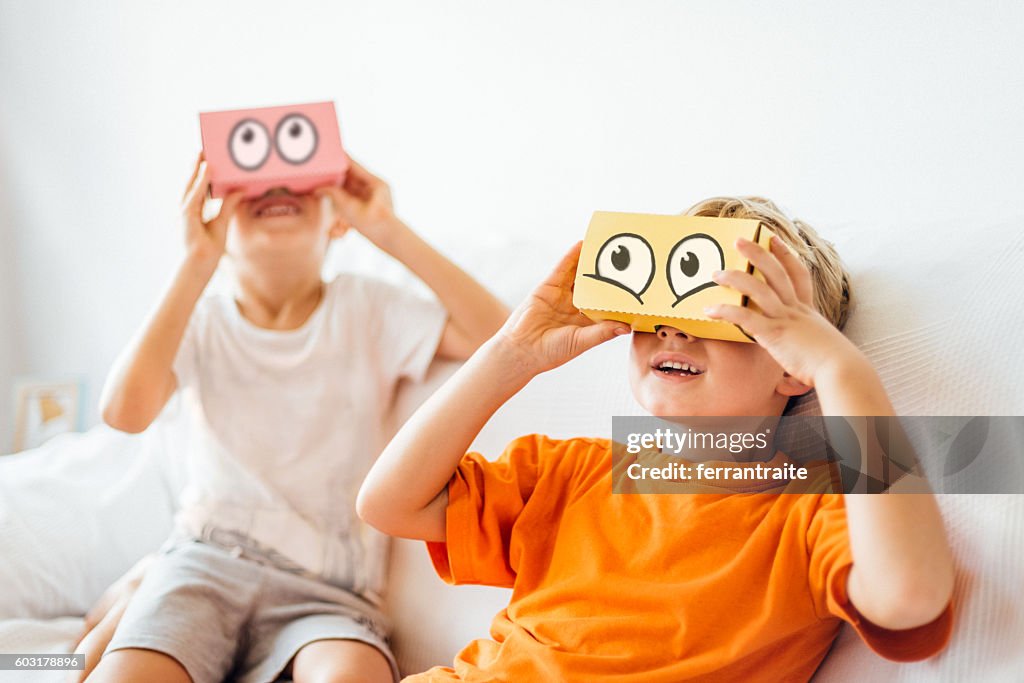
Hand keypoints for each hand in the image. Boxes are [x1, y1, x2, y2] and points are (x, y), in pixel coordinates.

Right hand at [181, 152, 243, 270]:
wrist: (198, 266)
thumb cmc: (208, 249)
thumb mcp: (222, 223)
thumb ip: (228, 206)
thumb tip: (240, 190)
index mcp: (193, 210)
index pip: (198, 187)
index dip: (201, 172)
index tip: (206, 157)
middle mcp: (187, 208)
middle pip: (192, 182)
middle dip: (197, 165)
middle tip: (203, 148)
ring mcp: (184, 211)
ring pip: (191, 185)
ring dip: (197, 168)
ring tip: (203, 153)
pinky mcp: (186, 216)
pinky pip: (194, 194)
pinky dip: (200, 182)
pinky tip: (206, 170)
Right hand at [315, 159, 398, 248]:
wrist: (392, 242)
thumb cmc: (378, 225)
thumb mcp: (351, 209)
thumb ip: (334, 196)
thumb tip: (320, 188)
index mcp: (374, 182)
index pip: (352, 165)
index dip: (337, 160)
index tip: (324, 157)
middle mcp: (373, 190)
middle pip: (348, 182)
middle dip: (333, 187)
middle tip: (319, 185)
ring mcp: (371, 202)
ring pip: (348, 198)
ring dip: (337, 207)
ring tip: (329, 213)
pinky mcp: (368, 213)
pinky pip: (351, 210)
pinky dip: (343, 218)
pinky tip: (338, 231)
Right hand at [495, 242, 629, 375]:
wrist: (521, 350)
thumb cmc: (551, 352)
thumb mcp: (581, 342)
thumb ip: (602, 332)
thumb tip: (626, 327)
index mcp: (586, 321)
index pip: (606, 304)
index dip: (619, 294)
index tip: (636, 284)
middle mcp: (575, 306)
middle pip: (595, 286)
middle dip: (607, 274)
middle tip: (624, 259)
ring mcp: (561, 295)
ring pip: (579, 274)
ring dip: (590, 261)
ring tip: (605, 246)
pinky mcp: (548, 287)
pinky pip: (562, 269)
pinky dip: (571, 256)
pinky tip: (581, 245)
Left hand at [704, 235, 862, 386]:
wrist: (842, 370)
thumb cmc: (833, 365)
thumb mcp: (820, 346)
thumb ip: (806, 343)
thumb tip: (801, 352)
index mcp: (808, 311)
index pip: (797, 274)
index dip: (786, 254)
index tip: (774, 239)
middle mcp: (796, 309)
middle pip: (775, 272)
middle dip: (757, 253)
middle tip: (739, 241)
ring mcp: (786, 319)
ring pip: (758, 289)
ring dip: (735, 278)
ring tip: (716, 274)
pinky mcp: (774, 334)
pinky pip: (746, 317)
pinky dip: (726, 312)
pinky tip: (710, 310)